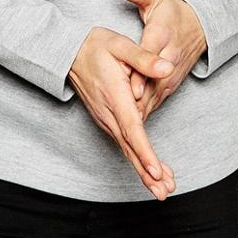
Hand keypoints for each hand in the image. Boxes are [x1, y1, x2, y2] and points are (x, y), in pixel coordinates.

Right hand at [68, 25, 176, 198]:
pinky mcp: (106, 120)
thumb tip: (167, 69)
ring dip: (144, 170)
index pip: (131, 129)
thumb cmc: (96, 46)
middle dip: (147, 172)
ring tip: (164, 188)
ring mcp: (105, 119)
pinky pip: (123, 143)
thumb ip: (144, 58)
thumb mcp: (121, 45)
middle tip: (165, 192)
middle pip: (129, 147)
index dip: (144, 152)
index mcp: (115, 95)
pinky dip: (137, 158)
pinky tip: (149, 169)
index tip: (155, 172)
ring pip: (127, 149)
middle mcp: (108, 113)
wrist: (69, 52)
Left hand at [113, 0, 206, 123]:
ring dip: (143, 110)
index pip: (151, 55)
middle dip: (140, 98)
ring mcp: (172, 71)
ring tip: (126, 129)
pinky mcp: (172, 81)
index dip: (141, 72)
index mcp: (162, 34)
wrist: (200, 24)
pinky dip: (147, 111)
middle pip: (154, 80)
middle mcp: (169, 56)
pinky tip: (133, 126)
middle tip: (124, 117)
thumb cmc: (172, 11)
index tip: (132, 88)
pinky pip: (159, 99)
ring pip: (157, 93)